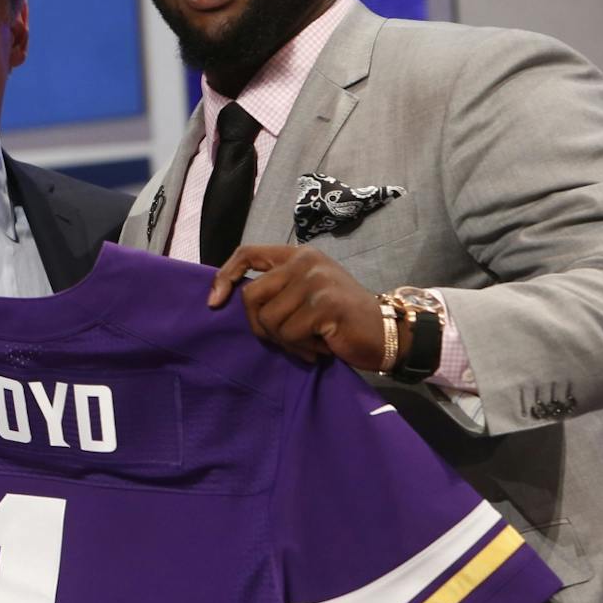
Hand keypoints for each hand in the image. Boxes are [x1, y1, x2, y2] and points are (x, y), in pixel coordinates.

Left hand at [207, 244, 392, 369]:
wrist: (388, 333)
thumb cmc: (340, 319)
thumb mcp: (305, 293)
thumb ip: (276, 288)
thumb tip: (228, 296)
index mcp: (297, 255)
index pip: (247, 253)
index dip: (225, 276)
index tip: (214, 302)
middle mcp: (305, 261)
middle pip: (251, 294)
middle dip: (259, 325)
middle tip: (284, 339)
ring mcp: (315, 281)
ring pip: (269, 319)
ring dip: (285, 341)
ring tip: (310, 342)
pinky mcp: (324, 304)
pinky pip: (289, 334)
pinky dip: (301, 349)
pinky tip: (321, 347)